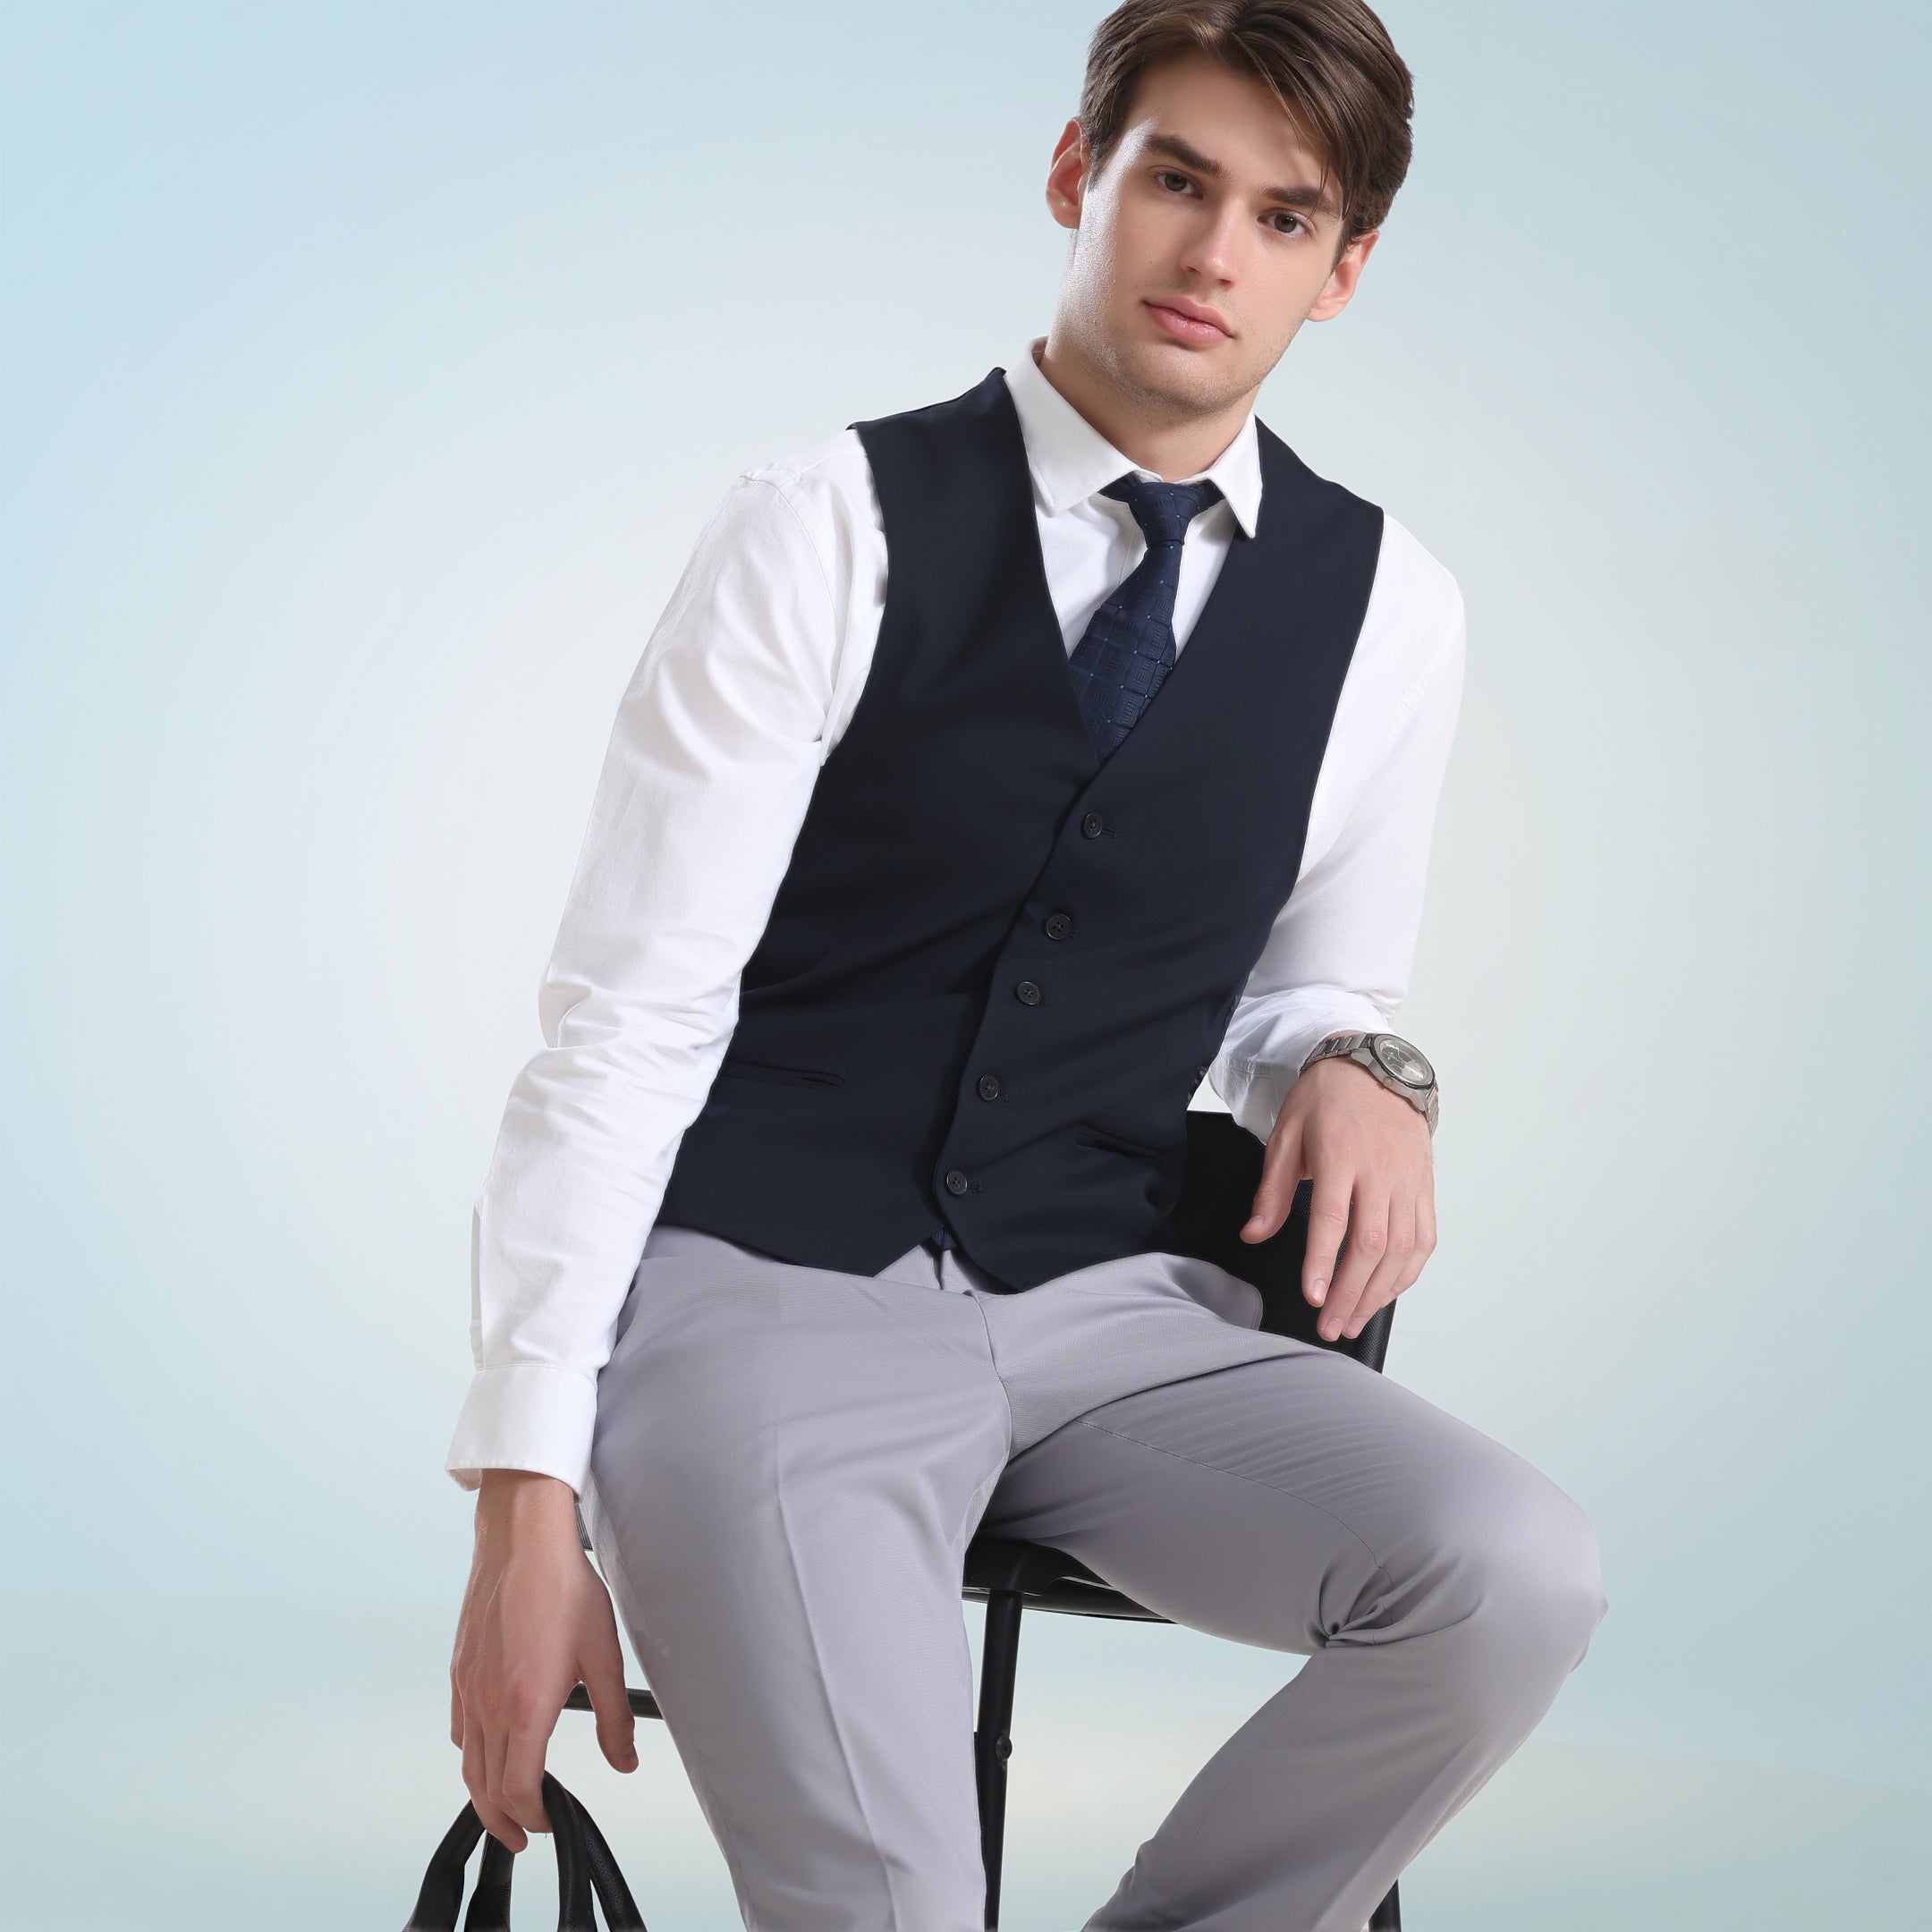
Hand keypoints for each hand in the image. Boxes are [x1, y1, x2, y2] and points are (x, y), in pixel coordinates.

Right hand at [448, 1470, 637, 1850]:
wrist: (522, 1540)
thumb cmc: (562, 1586)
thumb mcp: (604, 1654)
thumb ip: (614, 1717)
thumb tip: (623, 1759)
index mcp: (525, 1706)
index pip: (518, 1790)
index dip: (533, 1818)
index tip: (549, 1823)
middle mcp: (489, 1704)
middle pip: (485, 1788)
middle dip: (504, 1821)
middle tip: (524, 1834)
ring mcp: (468, 1688)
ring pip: (467, 1762)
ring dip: (485, 1793)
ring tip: (506, 1804)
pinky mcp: (460, 1669)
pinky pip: (458, 1729)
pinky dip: (471, 1754)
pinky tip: (488, 1749)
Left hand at [1238, 1052, 1436, 1342]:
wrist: (1376, 1069)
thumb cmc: (1327, 1101)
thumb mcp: (1287, 1135)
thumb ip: (1272, 1190)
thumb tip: (1254, 1233)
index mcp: (1343, 1152)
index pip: (1334, 1216)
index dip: (1323, 1261)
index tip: (1313, 1296)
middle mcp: (1382, 1169)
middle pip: (1372, 1243)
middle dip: (1351, 1292)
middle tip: (1330, 1326)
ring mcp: (1409, 1180)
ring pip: (1402, 1249)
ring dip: (1378, 1293)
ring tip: (1353, 1321)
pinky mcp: (1425, 1188)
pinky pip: (1423, 1240)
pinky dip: (1406, 1274)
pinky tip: (1385, 1295)